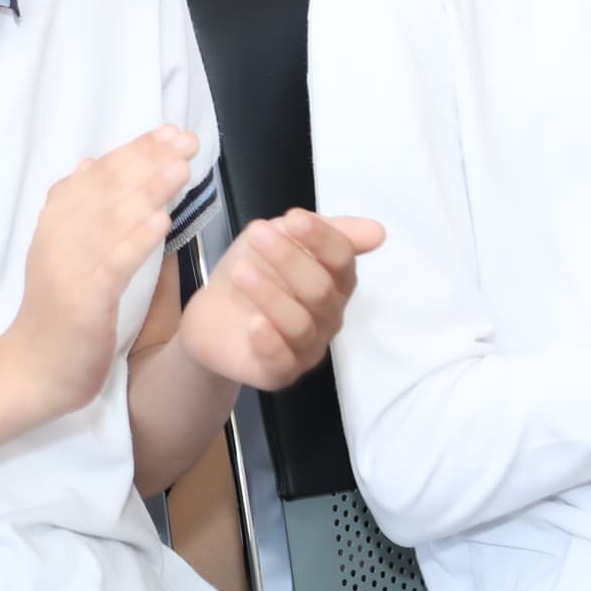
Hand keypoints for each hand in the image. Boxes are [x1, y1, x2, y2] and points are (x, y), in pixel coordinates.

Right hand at [8, 127, 194, 414]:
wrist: (32, 370)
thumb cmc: (56, 313)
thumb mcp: (60, 252)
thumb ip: (74, 209)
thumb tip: (87, 163)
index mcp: (56, 222)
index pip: (99, 174)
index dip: (135, 150)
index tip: (169, 132)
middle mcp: (59, 236)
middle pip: (107, 189)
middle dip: (149, 160)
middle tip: (186, 140)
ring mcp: (69, 268)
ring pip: (112, 219)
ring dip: (148, 190)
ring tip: (181, 167)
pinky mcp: (83, 300)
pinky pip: (113, 264)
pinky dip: (136, 240)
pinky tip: (161, 221)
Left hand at [179, 209, 383, 391]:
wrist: (213, 312)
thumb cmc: (255, 269)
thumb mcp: (281, 237)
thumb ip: (323, 230)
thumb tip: (378, 231)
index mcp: (335, 281)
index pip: (342, 260)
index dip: (321, 239)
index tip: (293, 218)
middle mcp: (329, 317)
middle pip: (321, 290)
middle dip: (289, 259)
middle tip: (256, 235)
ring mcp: (306, 347)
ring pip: (300, 324)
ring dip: (270, 295)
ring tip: (240, 272)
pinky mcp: (279, 372)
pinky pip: (283, 362)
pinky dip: (270, 342)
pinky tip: (254, 325)